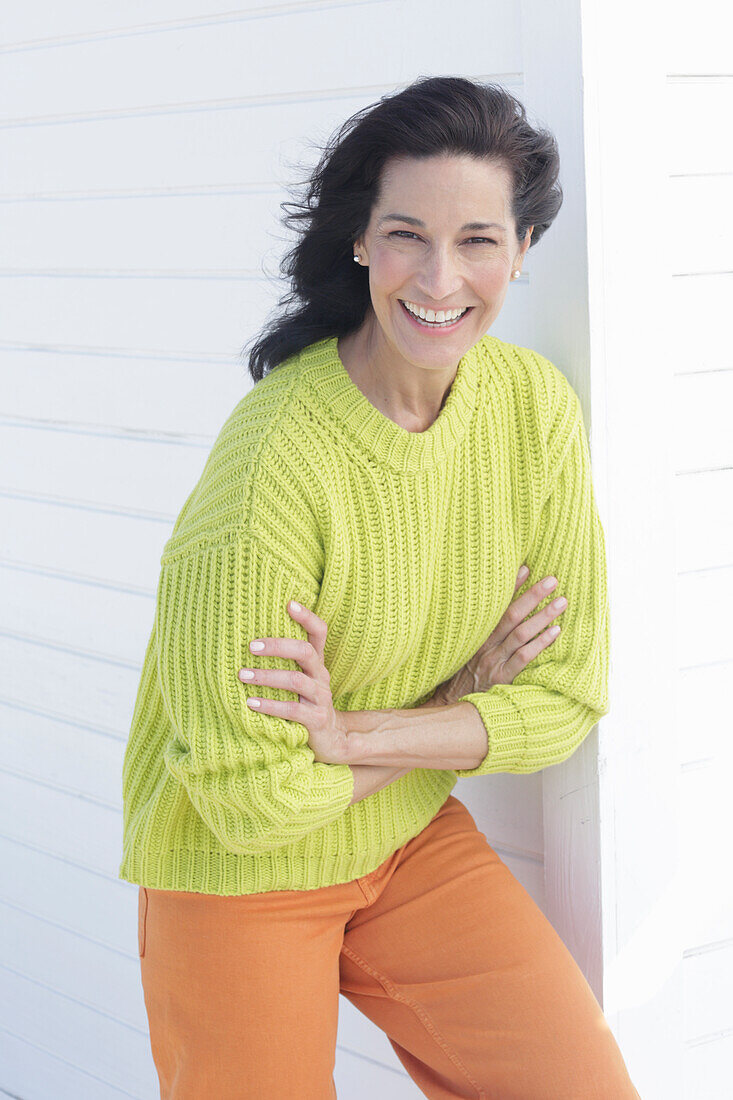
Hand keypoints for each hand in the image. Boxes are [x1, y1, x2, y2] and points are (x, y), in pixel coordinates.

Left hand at [237, 601, 350, 764]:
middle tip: (250, 646)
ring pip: (296, 680)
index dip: (307, 617)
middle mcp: (321, 676)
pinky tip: (250, 703)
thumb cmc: (305, 704)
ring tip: (242, 675)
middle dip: (278, 645)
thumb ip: (284, 662)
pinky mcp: (316, 720)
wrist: (332, 741)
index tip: (289, 603)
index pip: (319, 632)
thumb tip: (247, 640)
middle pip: (306, 652)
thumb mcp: (300, 680)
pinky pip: (292, 710)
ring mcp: (321, 699)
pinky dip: (270, 705)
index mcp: (316, 663)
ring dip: (267, 676)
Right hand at [424, 566, 566, 705]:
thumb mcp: (466, 648)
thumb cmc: (461, 674)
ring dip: (542, 616)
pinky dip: (540, 643)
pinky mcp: (502, 677)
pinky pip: (524, 657)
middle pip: (512, 615)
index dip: (512, 587)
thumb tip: (497, 608)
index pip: (497, 605)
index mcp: (478, 634)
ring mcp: (494, 660)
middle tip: (552, 580)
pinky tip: (555, 632)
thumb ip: (483, 630)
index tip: (526, 568)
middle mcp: (485, 644)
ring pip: (521, 633)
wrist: (450, 703)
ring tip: (561, 602)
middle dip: (533, 595)